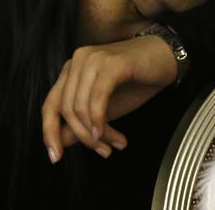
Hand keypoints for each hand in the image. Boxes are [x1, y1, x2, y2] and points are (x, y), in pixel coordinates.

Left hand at [41, 34, 176, 162]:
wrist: (165, 57)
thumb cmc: (136, 80)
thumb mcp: (106, 107)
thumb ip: (82, 121)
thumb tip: (61, 143)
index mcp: (71, 71)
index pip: (50, 104)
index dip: (49, 132)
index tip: (54, 157)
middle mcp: (76, 62)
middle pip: (66, 109)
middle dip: (83, 137)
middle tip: (104, 151)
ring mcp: (92, 59)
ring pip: (80, 106)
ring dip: (97, 133)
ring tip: (116, 143)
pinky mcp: (111, 63)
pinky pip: (97, 97)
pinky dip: (100, 119)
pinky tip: (110, 134)